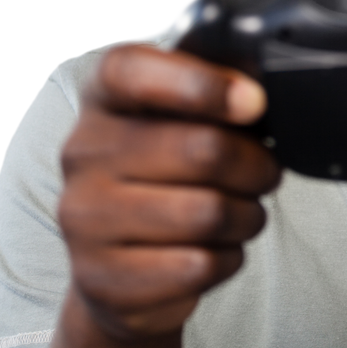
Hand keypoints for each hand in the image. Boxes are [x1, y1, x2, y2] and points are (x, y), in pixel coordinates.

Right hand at [58, 44, 281, 339]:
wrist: (118, 266)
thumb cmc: (164, 178)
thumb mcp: (182, 121)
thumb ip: (214, 94)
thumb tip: (253, 93)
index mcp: (102, 97)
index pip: (134, 71)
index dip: (202, 84)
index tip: (254, 102)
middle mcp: (83, 151)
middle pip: (204, 149)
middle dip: (256, 166)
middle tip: (263, 174)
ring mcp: (83, 217)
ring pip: (209, 213)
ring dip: (247, 217)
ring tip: (240, 215)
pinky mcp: (100, 276)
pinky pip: (199, 265)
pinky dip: (227, 260)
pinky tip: (212, 252)